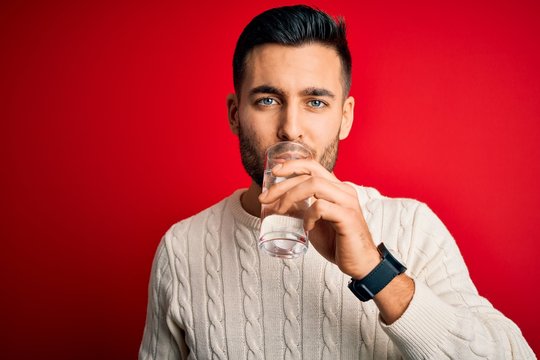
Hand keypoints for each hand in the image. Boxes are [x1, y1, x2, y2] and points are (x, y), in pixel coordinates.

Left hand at [258, 159, 380, 278]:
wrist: (361, 264)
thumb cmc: (338, 243)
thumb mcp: (316, 221)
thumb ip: (303, 209)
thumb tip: (280, 202)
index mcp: (337, 188)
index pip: (313, 166)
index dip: (292, 165)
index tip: (274, 172)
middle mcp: (343, 190)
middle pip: (309, 173)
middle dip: (282, 183)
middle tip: (264, 198)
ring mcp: (347, 202)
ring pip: (315, 184)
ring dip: (291, 195)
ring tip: (280, 210)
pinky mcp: (347, 217)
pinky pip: (321, 207)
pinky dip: (309, 215)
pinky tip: (307, 227)